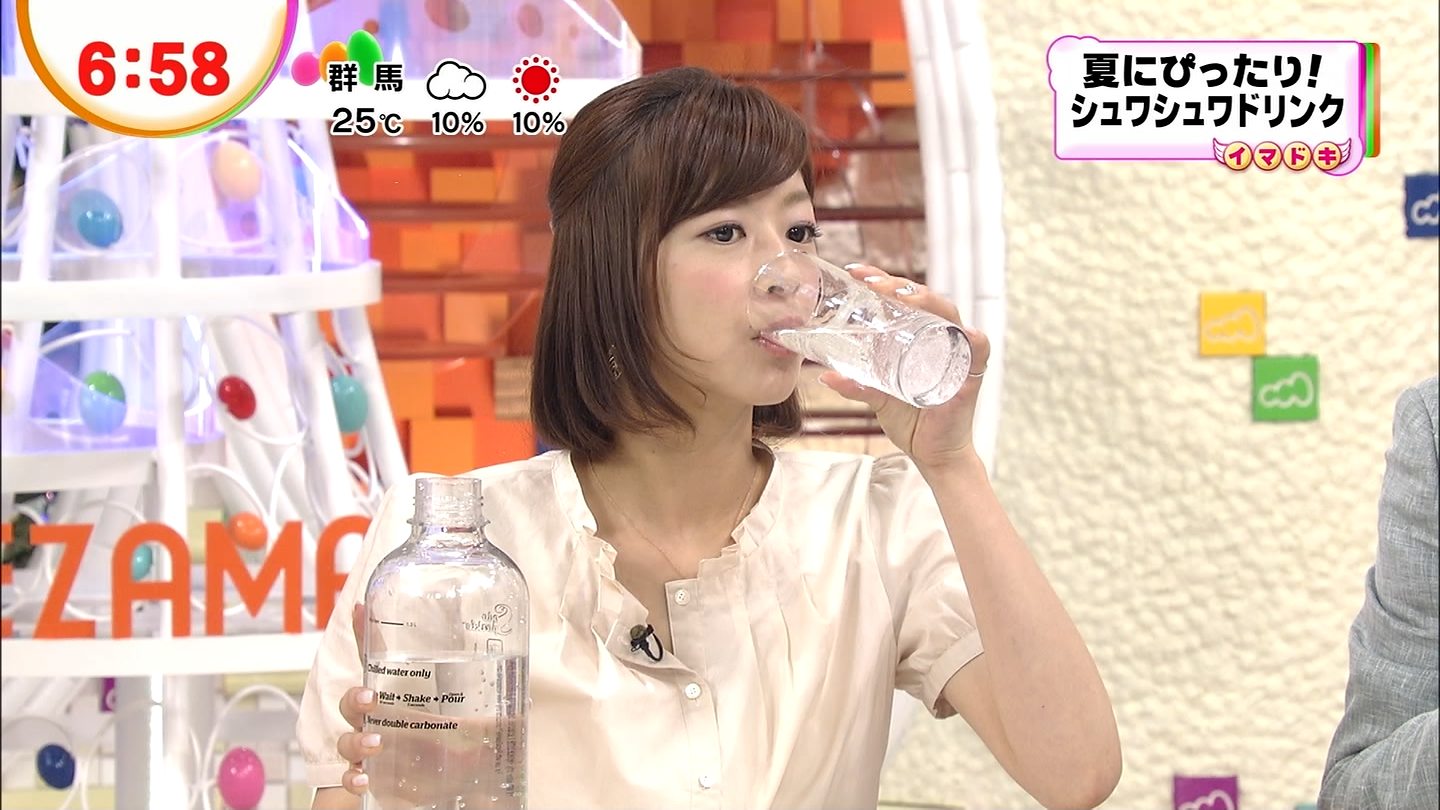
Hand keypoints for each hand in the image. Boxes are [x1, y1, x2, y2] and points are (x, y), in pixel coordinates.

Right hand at [335, 605, 521, 808]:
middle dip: (354, 698)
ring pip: (347, 738)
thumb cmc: (467, 751)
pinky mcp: (378, 778)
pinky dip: (352, 777)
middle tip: (370, 699)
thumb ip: (498, 713)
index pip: (379, 660)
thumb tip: (526, 701)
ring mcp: (378, 749)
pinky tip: (365, 778)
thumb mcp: (483, 727)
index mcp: (405, 697)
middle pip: (353, 700)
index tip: (361, 609)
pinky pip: (350, 776)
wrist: (463, 789)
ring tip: (376, 743)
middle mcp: (385, 720)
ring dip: (355, 740)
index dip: (366, 633)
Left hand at [819, 265, 990, 474]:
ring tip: (904, 296)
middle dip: (899, 285)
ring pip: (949, 317)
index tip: (857, 272)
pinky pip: (978, 352)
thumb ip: (856, 385)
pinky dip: (974, 341)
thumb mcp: (878, 399)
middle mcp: (940, 340)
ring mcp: (957, 355)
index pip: (904, 300)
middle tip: (872, 282)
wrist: (932, 454)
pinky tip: (966, 334)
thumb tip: (825, 375)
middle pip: (926, 300)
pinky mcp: (970, 377)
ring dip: (928, 302)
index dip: (883, 281)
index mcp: (919, 338)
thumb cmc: (911, 421)